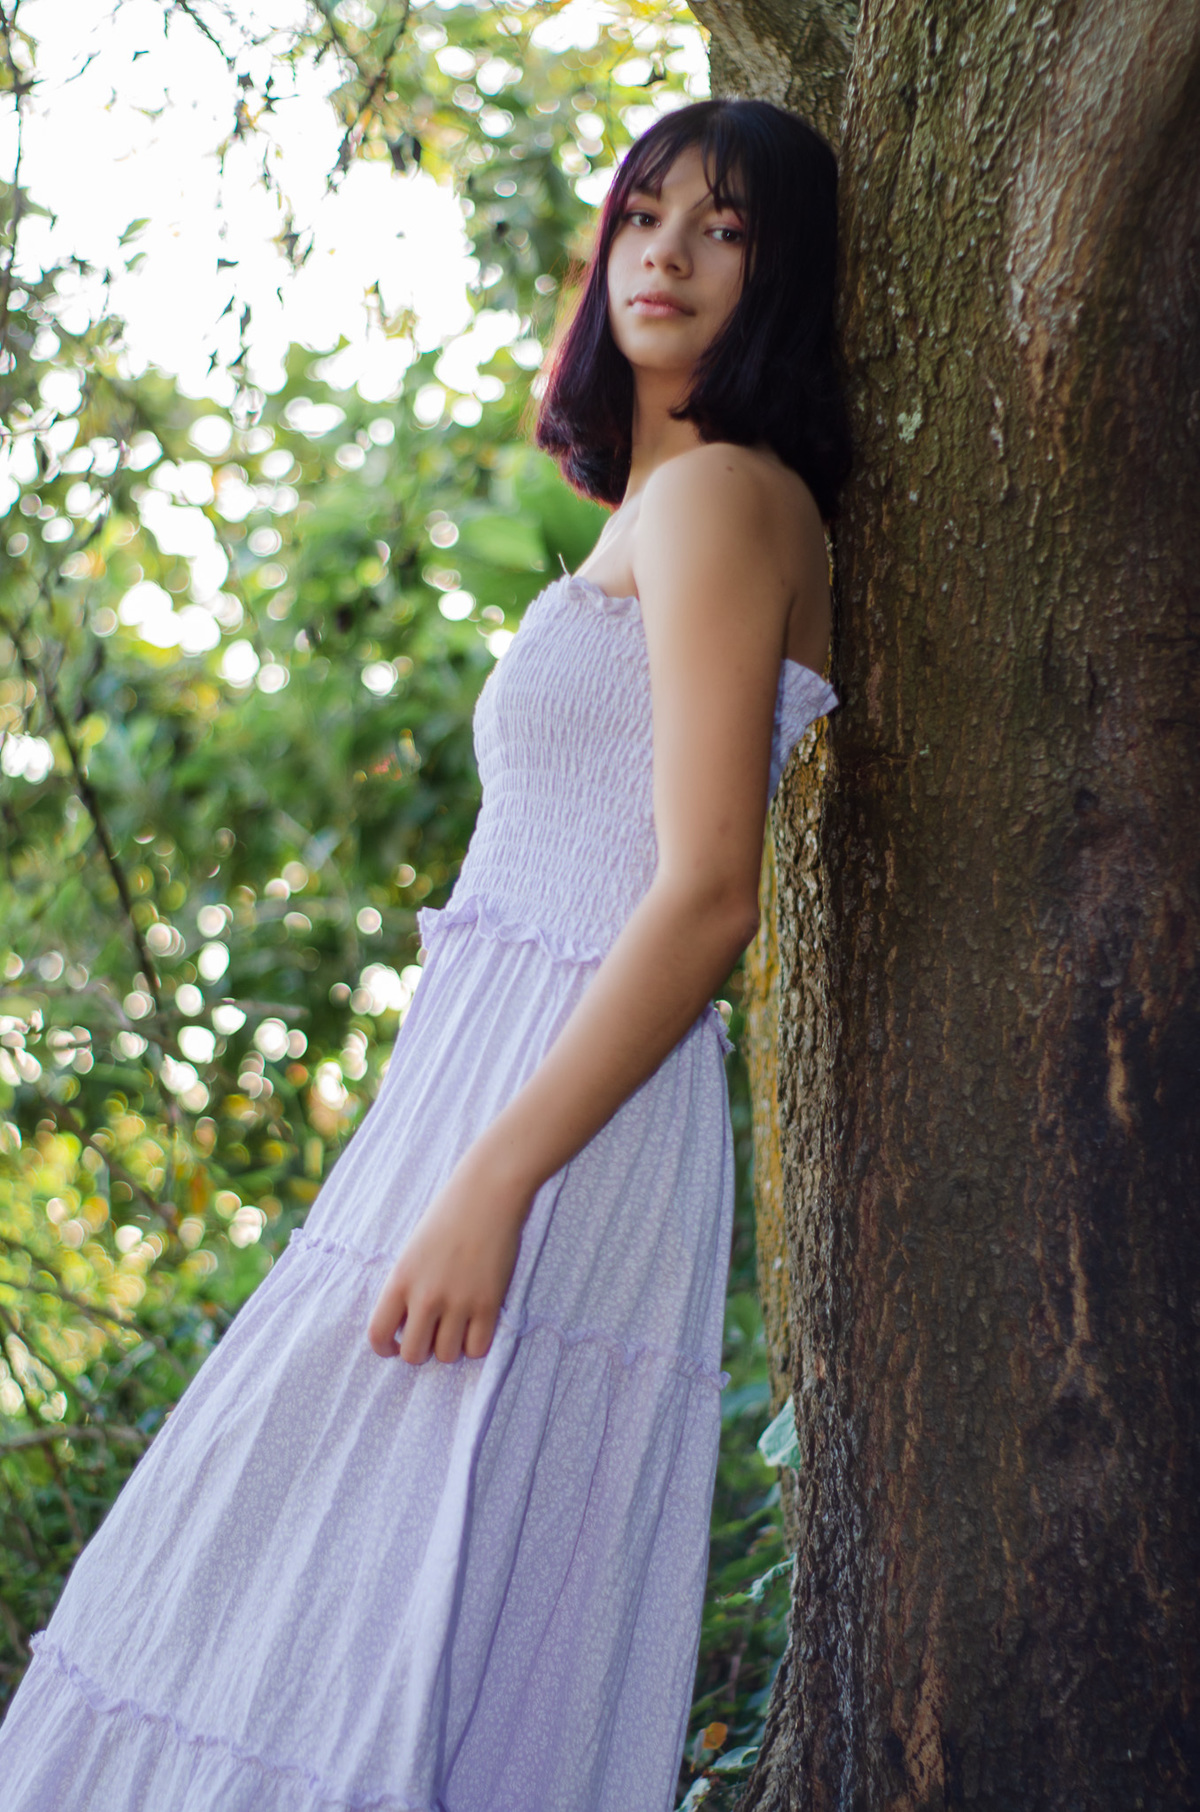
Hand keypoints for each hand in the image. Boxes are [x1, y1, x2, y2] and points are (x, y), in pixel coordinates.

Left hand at [366, 1150, 531, 1364]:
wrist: (488, 1193)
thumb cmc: (449, 1214)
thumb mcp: (413, 1250)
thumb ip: (407, 1286)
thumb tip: (410, 1323)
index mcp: (400, 1280)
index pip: (378, 1335)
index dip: (385, 1347)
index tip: (395, 1344)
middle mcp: (425, 1296)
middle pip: (413, 1354)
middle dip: (421, 1349)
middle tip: (432, 1333)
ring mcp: (458, 1302)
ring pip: (446, 1356)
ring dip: (450, 1346)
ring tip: (457, 1327)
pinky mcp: (489, 1304)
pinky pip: (477, 1348)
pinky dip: (475, 1344)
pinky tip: (477, 1326)